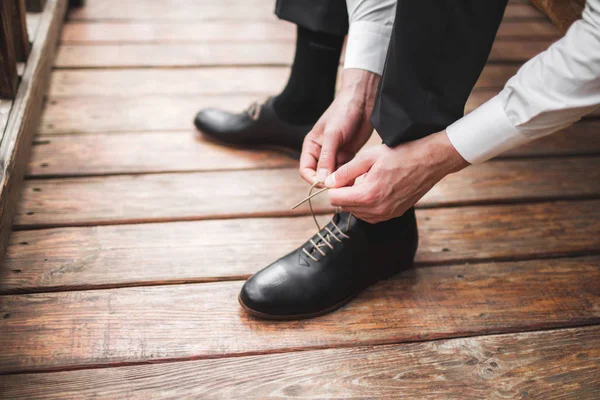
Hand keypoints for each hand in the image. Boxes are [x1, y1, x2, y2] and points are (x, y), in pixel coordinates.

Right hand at [299, 69, 379, 184]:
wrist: (362, 101)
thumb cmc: (343, 113)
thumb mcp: (332, 135)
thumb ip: (327, 158)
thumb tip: (322, 181)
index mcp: (311, 146)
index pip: (306, 170)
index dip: (313, 180)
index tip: (325, 185)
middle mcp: (321, 153)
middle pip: (320, 175)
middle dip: (328, 182)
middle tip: (340, 187)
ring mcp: (335, 154)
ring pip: (334, 175)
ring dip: (340, 181)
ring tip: (350, 184)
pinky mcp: (348, 155)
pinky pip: (345, 171)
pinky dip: (349, 176)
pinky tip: (356, 179)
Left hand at [325, 131, 469, 222]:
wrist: (430, 160)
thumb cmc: (401, 154)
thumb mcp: (369, 157)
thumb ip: (346, 171)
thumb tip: (328, 182)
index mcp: (368, 195)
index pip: (335, 199)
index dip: (334, 186)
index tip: (341, 176)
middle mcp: (377, 210)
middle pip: (345, 207)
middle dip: (344, 193)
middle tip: (354, 176)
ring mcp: (387, 214)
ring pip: (357, 213)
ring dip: (355, 200)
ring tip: (365, 181)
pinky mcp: (394, 214)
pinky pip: (371, 215)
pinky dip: (367, 204)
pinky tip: (374, 189)